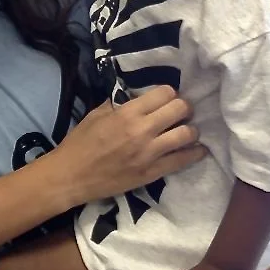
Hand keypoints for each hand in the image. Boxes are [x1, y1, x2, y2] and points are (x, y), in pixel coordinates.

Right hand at [52, 86, 205, 206]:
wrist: (71, 177)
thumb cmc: (80, 143)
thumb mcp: (96, 114)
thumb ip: (119, 104)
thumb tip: (137, 96)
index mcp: (127, 113)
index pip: (164, 93)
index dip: (169, 93)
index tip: (167, 98)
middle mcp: (142, 130)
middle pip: (180, 109)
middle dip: (184, 108)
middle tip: (181, 112)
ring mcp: (149, 153)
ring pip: (186, 134)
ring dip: (190, 129)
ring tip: (187, 130)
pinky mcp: (152, 172)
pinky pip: (182, 161)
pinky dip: (194, 153)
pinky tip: (199, 150)